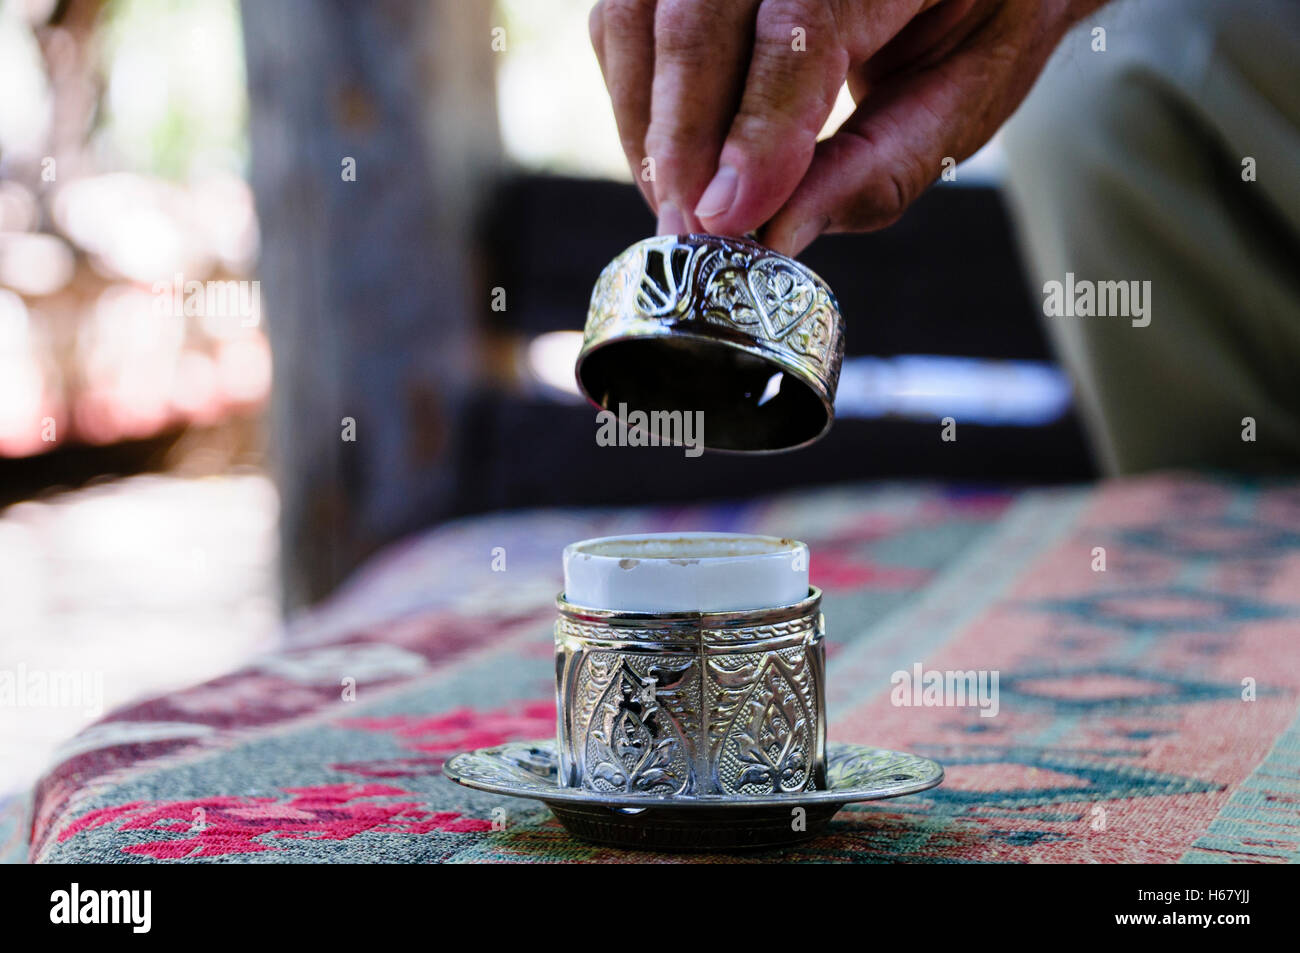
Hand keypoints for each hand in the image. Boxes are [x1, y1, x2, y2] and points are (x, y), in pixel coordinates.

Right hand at [589, 0, 1101, 254]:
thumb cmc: (981, 12)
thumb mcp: (967, 93)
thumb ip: (881, 166)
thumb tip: (775, 235)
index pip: (803, 25)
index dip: (757, 129)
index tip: (726, 220)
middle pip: (699, 16)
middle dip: (683, 140)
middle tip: (690, 238)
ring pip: (637, 14)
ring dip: (649, 125)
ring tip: (683, 209)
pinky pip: (626, 15)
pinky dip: (637, 97)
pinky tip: (676, 161)